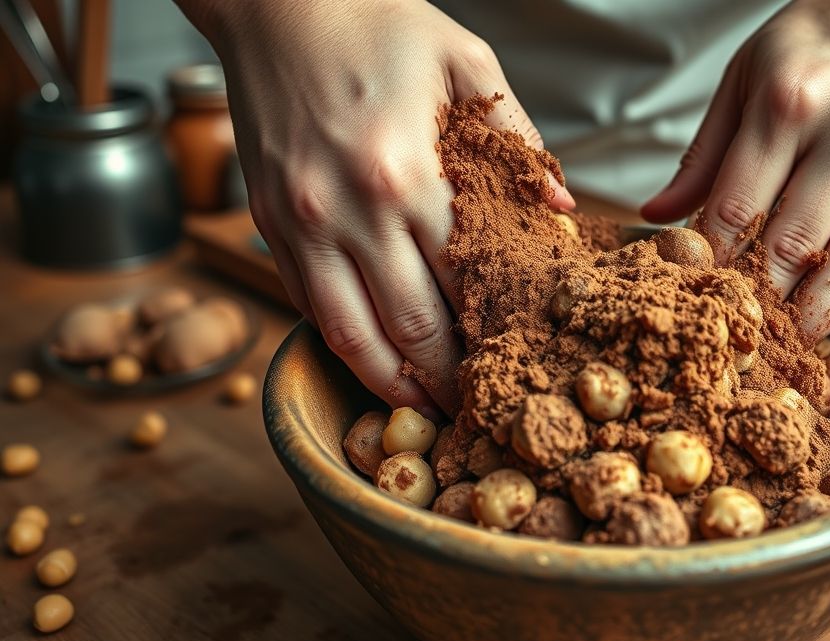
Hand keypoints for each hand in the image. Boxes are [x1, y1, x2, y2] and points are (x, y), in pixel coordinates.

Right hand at [178, 0, 571, 412]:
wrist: (274, 0)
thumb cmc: (378, 23)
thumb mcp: (466, 63)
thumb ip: (517, 143)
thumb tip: (558, 211)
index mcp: (406, 174)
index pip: (461, 285)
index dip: (490, 335)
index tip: (516, 363)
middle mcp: (346, 211)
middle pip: (407, 328)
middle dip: (445, 378)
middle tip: (477, 406)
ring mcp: (299, 223)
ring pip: (347, 335)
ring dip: (389, 382)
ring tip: (424, 407)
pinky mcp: (267, 223)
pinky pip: (306, 304)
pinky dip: (343, 343)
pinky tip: (374, 360)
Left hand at [643, 0, 829, 339]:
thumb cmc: (816, 47)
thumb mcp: (744, 78)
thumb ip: (703, 155)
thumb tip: (658, 216)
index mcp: (795, 100)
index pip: (737, 209)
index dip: (711, 260)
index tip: (698, 285)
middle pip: (791, 247)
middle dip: (756, 295)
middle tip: (734, 323)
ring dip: (809, 313)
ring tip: (780, 333)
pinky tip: (824, 308)